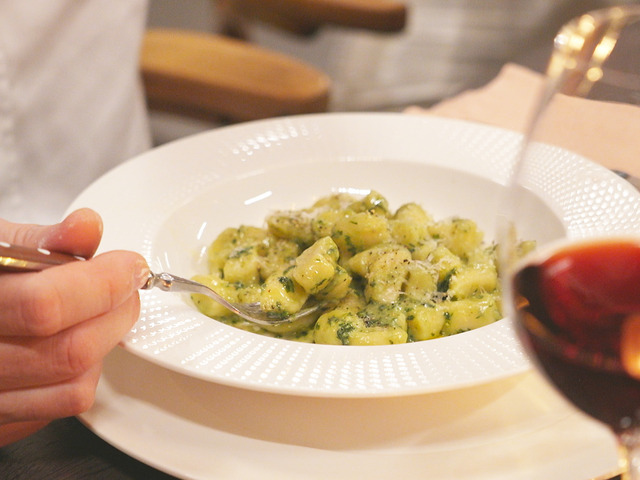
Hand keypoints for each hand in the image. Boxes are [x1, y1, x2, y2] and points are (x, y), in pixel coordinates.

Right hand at [0, 209, 148, 445]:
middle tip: (125, 287)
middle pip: (72, 350)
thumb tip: (86, 226)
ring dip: (105, 341)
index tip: (129, 265)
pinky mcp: (4, 422)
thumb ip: (44, 240)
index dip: (103, 283)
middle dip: (118, 312)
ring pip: (76, 383)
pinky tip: (73, 340)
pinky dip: (86, 370)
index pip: (46, 305)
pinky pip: (65, 405)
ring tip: (98, 312)